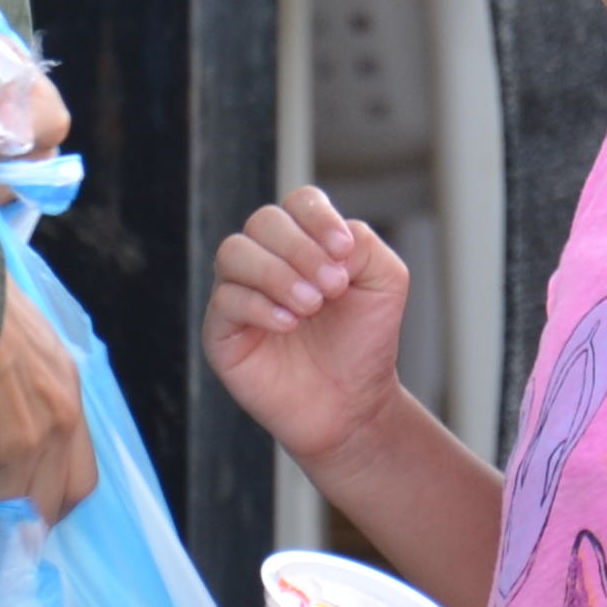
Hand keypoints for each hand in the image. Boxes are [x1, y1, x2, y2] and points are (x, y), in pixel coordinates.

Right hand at [202, 184, 413, 459]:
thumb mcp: (384, 282)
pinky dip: (260, 306)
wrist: (351, 405)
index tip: (345, 252)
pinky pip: (225, 299)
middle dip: (301, 250)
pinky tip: (289, 325)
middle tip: (333, 288)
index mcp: (305, 241)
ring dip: (277, 274)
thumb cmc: (364, 342)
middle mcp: (266, 259)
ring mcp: (239, 292)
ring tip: (311, 307)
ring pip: (234, 252)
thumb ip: (364, 244)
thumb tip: (327, 239)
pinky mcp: (221, 330)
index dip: (319, 219)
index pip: (299, 202)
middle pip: (264, 221)